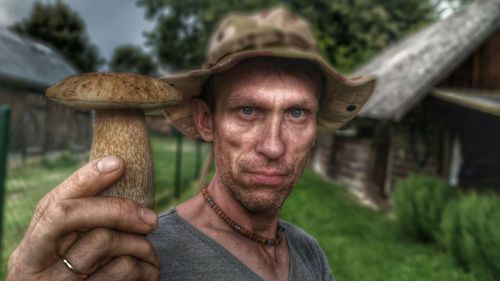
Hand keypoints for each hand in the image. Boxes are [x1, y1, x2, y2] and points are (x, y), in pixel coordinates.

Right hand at [7, 156, 159, 280]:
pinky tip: (149, 273)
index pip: (53, 204)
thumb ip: (78, 229)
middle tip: (150, 218)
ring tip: (150, 253)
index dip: (85, 179)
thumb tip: (116, 180)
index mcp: (30, 249)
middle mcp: (34, 267)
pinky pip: (121, 272)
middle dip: (117, 207)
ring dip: (139, 243)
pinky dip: (144, 268)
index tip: (118, 163)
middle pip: (72, 216)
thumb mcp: (62, 258)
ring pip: (103, 241)